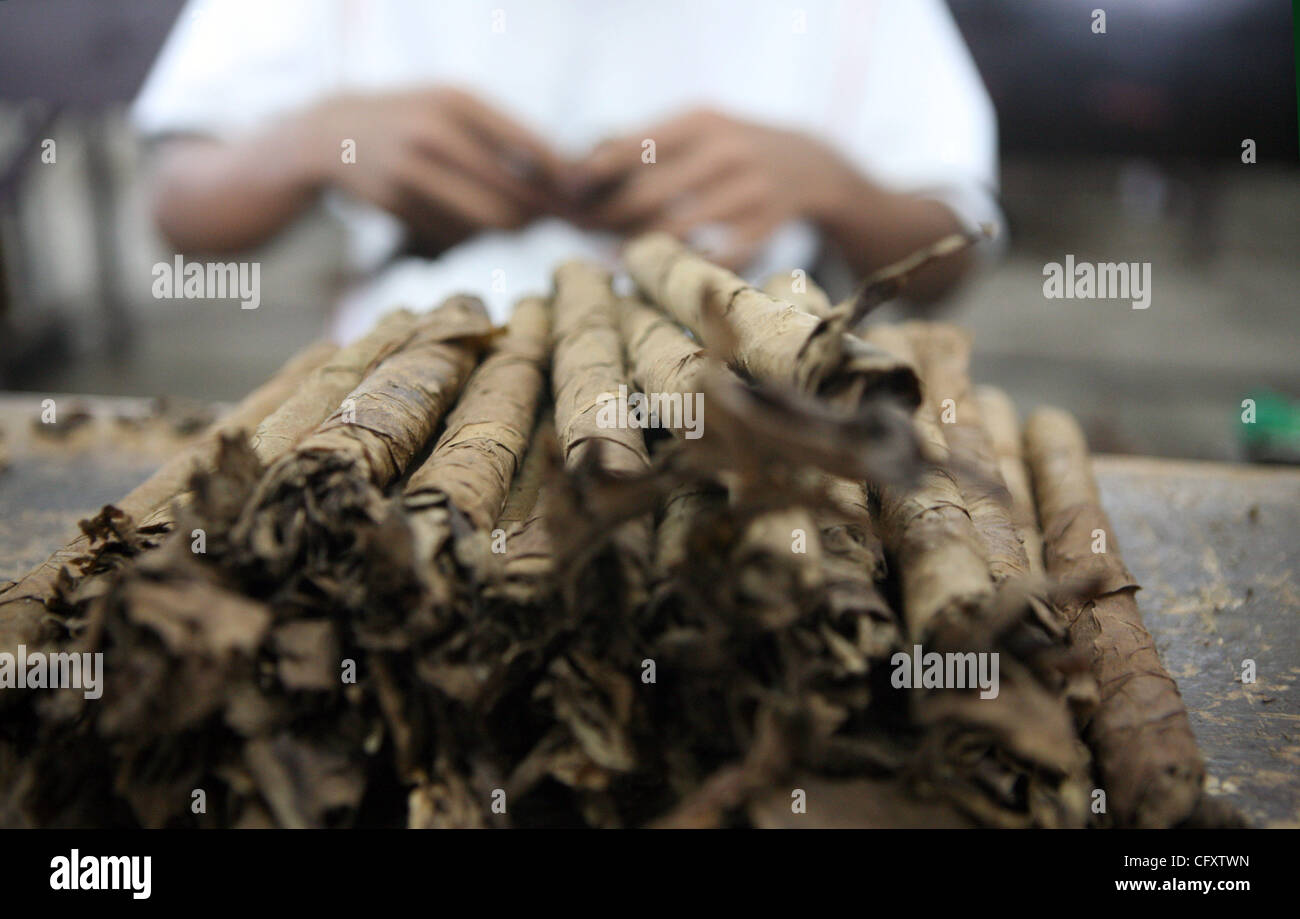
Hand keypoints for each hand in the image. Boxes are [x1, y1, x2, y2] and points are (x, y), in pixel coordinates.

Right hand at [301, 87, 565, 252]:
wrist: (335, 134)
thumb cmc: (415, 118)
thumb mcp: (453, 106)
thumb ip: (503, 135)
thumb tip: (562, 178)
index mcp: (456, 101)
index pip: (527, 146)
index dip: (559, 176)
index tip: (577, 190)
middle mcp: (432, 134)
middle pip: (510, 195)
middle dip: (537, 213)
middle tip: (549, 216)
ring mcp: (409, 172)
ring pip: (484, 222)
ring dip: (508, 228)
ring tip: (518, 219)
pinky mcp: (394, 204)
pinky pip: (454, 234)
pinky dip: (472, 234)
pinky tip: (471, 220)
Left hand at [569, 108, 850, 268]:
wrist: (808, 164)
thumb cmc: (730, 148)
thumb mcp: (697, 128)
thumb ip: (646, 144)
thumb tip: (579, 170)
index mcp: (703, 122)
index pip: (637, 145)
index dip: (597, 170)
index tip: (567, 189)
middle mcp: (728, 153)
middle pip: (650, 193)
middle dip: (608, 216)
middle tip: (580, 229)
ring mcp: (750, 193)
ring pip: (677, 230)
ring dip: (637, 248)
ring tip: (607, 260)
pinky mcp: (764, 230)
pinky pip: (713, 259)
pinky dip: (681, 269)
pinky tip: (656, 275)